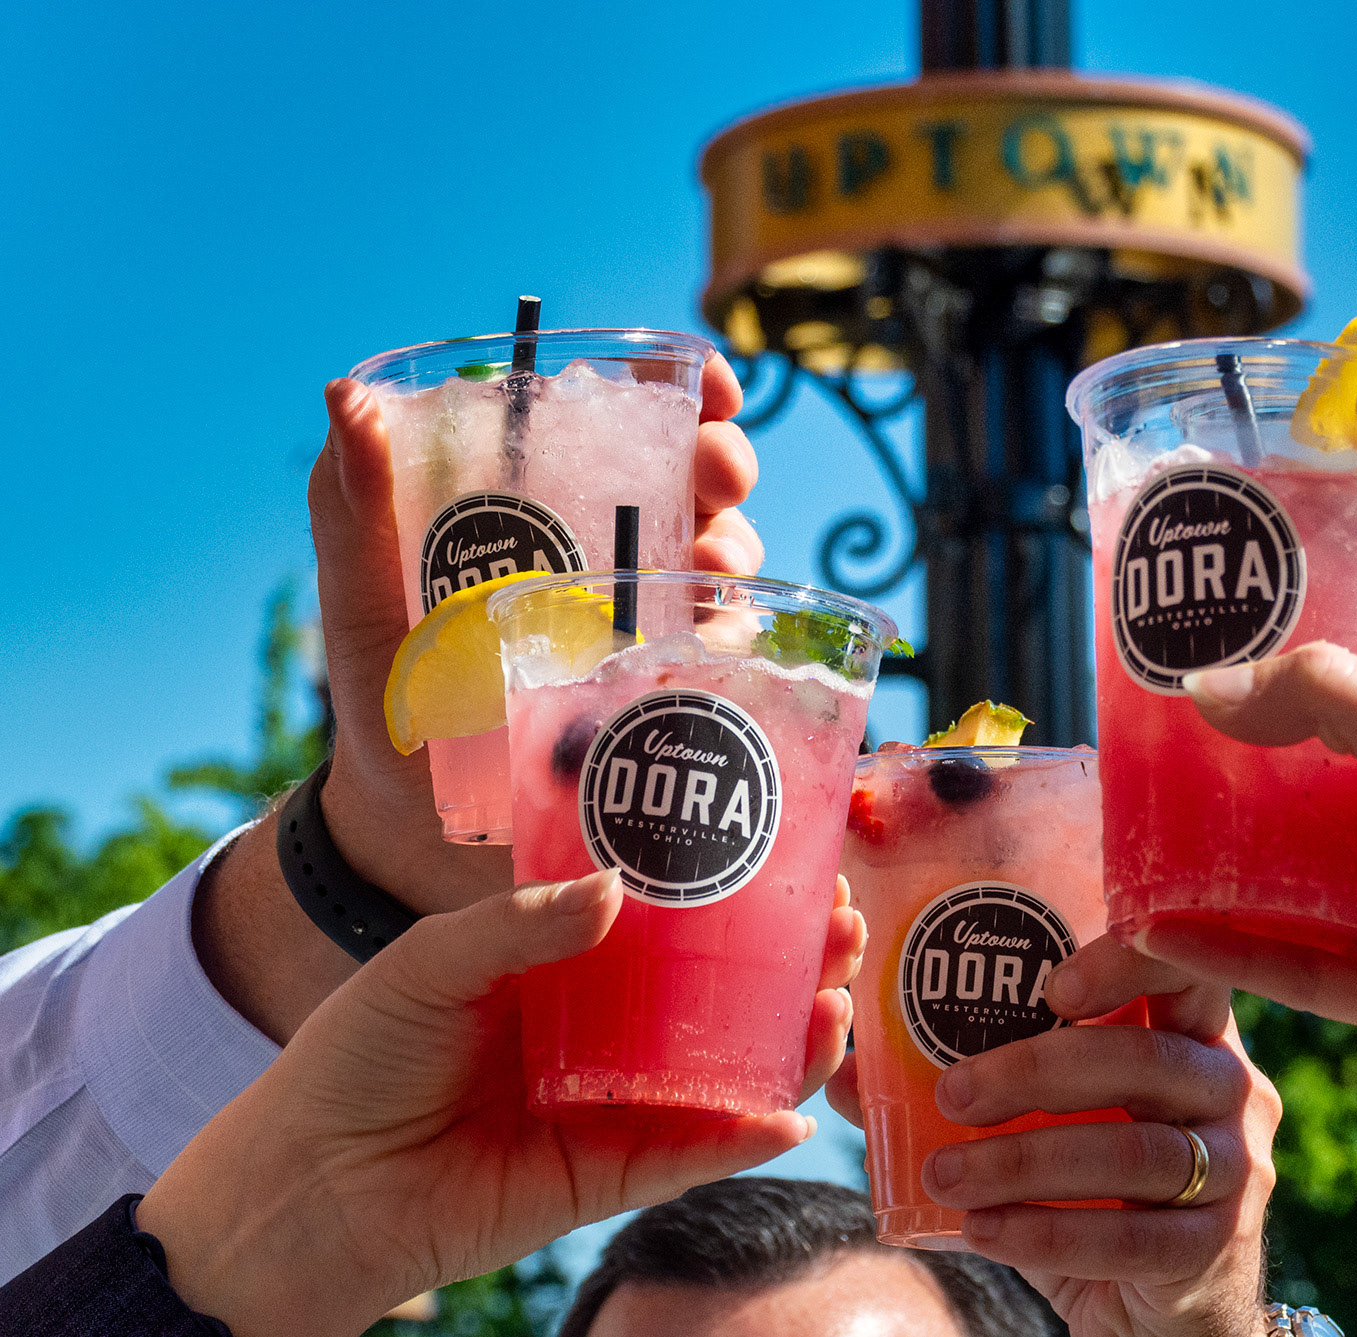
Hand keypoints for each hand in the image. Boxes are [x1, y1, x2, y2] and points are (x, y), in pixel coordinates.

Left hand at [139, 871, 861, 1336]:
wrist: (303, 1188)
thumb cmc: (350, 1061)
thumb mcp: (428, 963)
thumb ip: (520, 924)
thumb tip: (621, 889)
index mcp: (560, 967)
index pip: (666, 921)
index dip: (733, 891)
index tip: (795, 857)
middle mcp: (599, 1032)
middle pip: (717, 992)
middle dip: (788, 961)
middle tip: (842, 926)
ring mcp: (610, 1104)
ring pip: (723, 1071)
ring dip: (789, 1041)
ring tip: (839, 1002)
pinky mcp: (604, 1175)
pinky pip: (690, 1154)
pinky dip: (745, 1136)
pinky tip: (795, 1110)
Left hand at [312, 356, 763, 919]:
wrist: (411, 837)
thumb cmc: (382, 703)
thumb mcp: (357, 597)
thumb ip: (351, 504)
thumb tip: (348, 394)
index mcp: (538, 505)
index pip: (619, 423)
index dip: (677, 389)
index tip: (706, 384)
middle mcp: (604, 552)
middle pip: (691, 482)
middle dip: (724, 460)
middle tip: (720, 474)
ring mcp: (643, 623)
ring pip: (723, 559)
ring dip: (738, 544)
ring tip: (717, 569)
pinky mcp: (669, 694)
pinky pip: (729, 653)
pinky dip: (740, 634)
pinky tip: (720, 638)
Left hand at [832, 940, 1279, 1336]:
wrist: (1157, 1312)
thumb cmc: (1094, 1192)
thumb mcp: (1042, 1127)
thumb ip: (966, 1090)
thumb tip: (847, 1069)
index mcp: (1194, 1032)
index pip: (1184, 970)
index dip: (1128, 963)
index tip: (1049, 986)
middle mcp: (1233, 1089)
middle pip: (1149, 1060)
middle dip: (1039, 1071)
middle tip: (953, 1094)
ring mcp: (1237, 1172)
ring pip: (1140, 1153)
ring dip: (1029, 1160)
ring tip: (945, 1175)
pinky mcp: (1215, 1251)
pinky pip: (1136, 1238)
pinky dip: (1050, 1235)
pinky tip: (984, 1232)